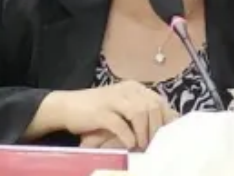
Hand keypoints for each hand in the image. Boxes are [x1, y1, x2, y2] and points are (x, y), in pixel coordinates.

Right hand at [55, 82, 174, 151]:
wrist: (68, 106)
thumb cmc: (97, 110)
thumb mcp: (121, 106)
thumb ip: (139, 111)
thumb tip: (161, 127)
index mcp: (134, 87)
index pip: (159, 101)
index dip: (165, 120)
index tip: (165, 137)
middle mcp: (126, 89)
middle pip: (152, 106)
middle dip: (155, 129)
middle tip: (151, 145)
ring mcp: (113, 99)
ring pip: (139, 112)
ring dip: (143, 133)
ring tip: (140, 146)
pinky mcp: (101, 112)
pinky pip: (120, 124)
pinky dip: (128, 136)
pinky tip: (129, 145)